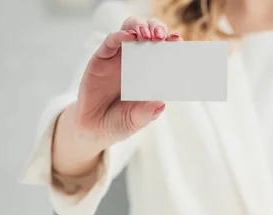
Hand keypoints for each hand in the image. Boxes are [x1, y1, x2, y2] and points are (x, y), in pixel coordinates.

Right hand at [74, 16, 181, 147]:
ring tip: (147, 36)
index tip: (179, 40)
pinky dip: (120, 35)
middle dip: (157, 29)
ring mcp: (119, 58)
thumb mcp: (136, 120)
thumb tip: (161, 105)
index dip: (171, 43)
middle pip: (149, 33)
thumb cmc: (120, 121)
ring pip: (130, 30)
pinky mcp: (101, 58)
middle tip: (161, 37)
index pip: (164, 50)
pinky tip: (128, 37)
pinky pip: (111, 41)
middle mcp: (137, 61)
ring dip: (140, 27)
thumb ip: (147, 113)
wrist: (94, 128)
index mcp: (151, 73)